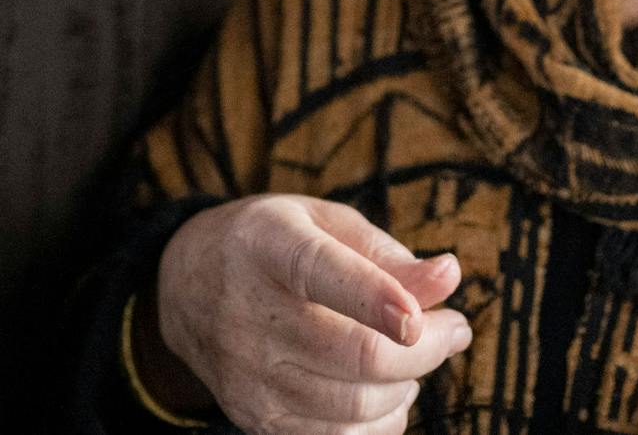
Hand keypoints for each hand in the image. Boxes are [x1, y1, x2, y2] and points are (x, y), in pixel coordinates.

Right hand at [154, 195, 469, 434]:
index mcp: (267, 244)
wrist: (185, 287)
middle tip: (452, 329)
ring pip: (356, 404)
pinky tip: (382, 389)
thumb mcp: (321, 222)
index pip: (320, 272)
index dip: (374, 298)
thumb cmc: (272, 245)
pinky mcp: (255, 417)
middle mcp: (248, 311)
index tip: (418, 318)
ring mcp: (248, 373)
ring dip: (406, 384)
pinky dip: (379, 420)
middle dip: (426, 349)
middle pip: (357, 354)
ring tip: (408, 354)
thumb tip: (449, 279)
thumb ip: (386, 252)